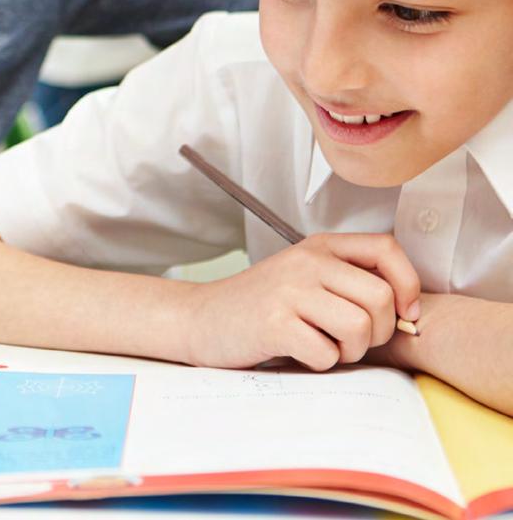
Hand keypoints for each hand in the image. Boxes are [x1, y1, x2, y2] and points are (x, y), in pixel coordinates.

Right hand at [180, 233, 420, 370]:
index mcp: (318, 246)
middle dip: (376, 333)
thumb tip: (408, 314)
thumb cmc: (260, 304)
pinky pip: (327, 354)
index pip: (386, 248)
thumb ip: (348, 281)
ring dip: (349, 351)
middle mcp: (306, 261)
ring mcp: (289, 290)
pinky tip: (297, 352)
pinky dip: (319, 364)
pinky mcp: (275, 323)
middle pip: (380, 298)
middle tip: (349, 340)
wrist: (202, 318)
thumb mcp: (304, 277)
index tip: (404, 312)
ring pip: (359, 327)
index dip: (408, 284)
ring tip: (323, 346)